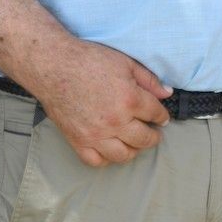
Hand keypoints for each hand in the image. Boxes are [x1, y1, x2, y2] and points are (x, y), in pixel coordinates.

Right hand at [29, 40, 172, 166]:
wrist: (54, 65)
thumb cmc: (90, 60)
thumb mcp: (126, 63)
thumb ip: (149, 80)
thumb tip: (167, 93)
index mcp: (130, 100)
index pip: (156, 114)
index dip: (162, 116)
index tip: (161, 117)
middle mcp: (115, 122)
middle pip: (144, 139)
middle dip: (154, 136)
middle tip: (153, 132)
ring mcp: (96, 135)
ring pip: (124, 155)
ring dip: (134, 150)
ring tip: (135, 141)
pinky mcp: (78, 141)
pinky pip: (97, 161)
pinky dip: (107, 158)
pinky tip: (111, 148)